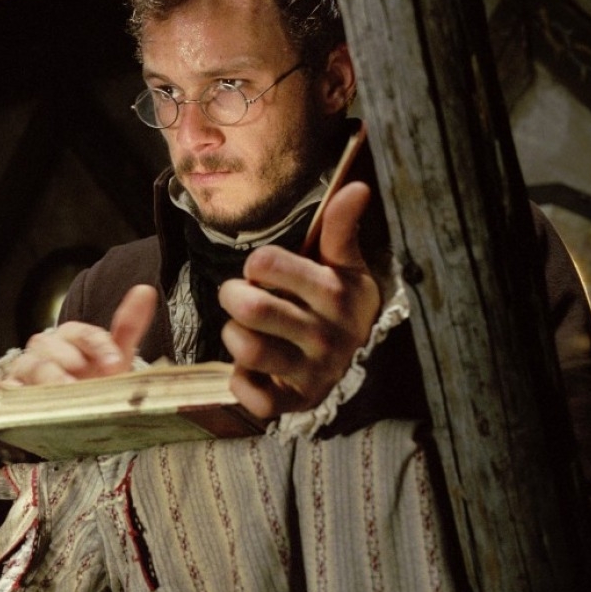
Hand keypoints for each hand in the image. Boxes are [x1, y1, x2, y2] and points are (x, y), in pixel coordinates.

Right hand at [0, 284, 157, 400]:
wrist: (81, 406)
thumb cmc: (96, 381)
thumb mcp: (115, 357)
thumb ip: (128, 325)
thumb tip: (146, 289)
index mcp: (70, 337)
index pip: (81, 333)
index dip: (99, 348)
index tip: (116, 366)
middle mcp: (44, 350)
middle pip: (48, 352)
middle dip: (64, 368)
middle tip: (78, 384)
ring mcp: (24, 371)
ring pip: (24, 371)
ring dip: (34, 382)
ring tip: (47, 395)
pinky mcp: (9, 392)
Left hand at [218, 182, 380, 417]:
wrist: (358, 363)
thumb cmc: (338, 304)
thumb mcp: (343, 266)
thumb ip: (340, 229)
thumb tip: (356, 187)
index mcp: (337, 294)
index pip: (267, 263)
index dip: (257, 264)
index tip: (265, 272)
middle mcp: (327, 336)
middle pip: (250, 306)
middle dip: (233, 295)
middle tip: (240, 297)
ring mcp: (311, 373)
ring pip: (246, 348)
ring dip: (233, 336)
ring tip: (245, 331)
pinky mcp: (293, 404)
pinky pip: (251, 394)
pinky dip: (241, 381)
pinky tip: (252, 369)